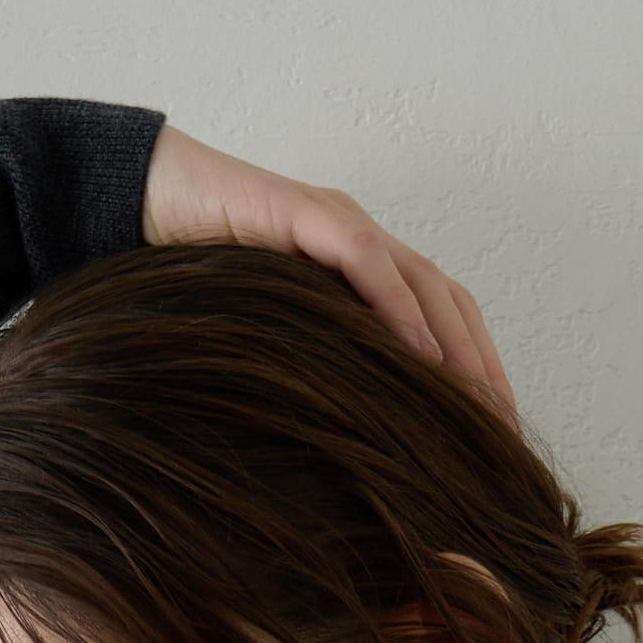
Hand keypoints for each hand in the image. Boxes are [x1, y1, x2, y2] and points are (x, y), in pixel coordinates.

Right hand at [140, 120, 517, 424]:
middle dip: (483, 366)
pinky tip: (417, 353)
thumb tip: (342, 445)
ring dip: (455, 345)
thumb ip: (310, 366)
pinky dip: (397, 306)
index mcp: (361, 268)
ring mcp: (335, 222)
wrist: (136, 197)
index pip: (438, 317)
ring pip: (421, 281)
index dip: (473, 371)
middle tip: (506, 431)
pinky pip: (365, 260)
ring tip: (477, 402)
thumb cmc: (193, 275)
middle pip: (448, 301)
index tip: (495, 434)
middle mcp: (361, 240)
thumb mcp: (268, 336)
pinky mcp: (302, 215)